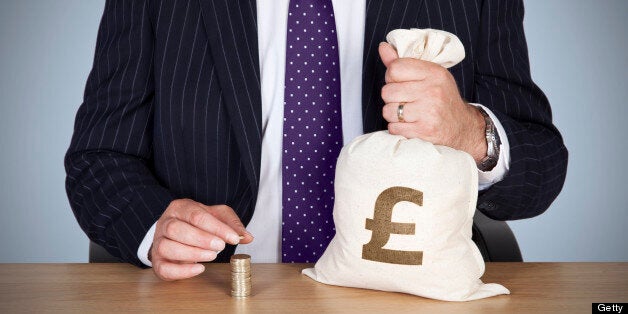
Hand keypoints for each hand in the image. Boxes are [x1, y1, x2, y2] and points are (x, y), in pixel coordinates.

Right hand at [150, 199, 253, 280]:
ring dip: (191, 253)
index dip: (215, 227)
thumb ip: (232, 224)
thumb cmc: (198, 223)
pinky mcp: (157, 261)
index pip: (196, 215)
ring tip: (211, 256)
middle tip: (221, 247)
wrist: (177, 233)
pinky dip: (181, 271)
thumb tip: (247, 237)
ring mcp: (158, 242)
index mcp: (180, 208)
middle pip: (176, 229)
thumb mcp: (217, 216)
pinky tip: (199, 269)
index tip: (233, 238)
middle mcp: (165, 223)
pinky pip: (163, 268)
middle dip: (201, 239)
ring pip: (167, 247)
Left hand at [378, 42, 486, 162]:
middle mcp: (432, 91)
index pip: (395, 68)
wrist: (461, 127)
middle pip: (387, 91)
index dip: (391, 77)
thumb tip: (383, 47)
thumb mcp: (429, 75)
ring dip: (393, 115)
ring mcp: (428, 112)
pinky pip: (393, 128)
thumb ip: (403, 63)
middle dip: (391, 98)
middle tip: (405, 100)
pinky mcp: (424, 130)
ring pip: (388, 111)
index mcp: (433, 73)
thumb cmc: (442, 98)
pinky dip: (397, 128)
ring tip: (407, 113)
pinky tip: (410, 125)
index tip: (400, 83)